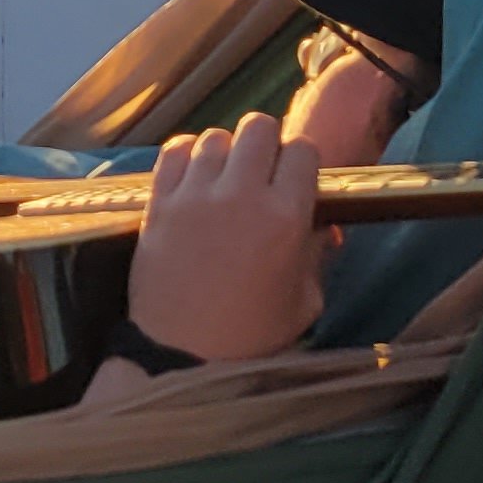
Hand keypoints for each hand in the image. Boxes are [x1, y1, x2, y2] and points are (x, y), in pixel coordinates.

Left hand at [124, 112, 327, 362]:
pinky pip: (175, 150)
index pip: (303, 150)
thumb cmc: (252, 336)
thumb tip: (324, 226)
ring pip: (217, 135)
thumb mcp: (305, 302)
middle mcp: (241, 195)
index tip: (296, 181)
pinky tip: (194, 179)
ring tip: (225, 180)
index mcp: (286, 217)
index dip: (302, 163)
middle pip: (260, 126)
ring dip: (227, 152)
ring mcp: (195, 194)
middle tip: (262, 174)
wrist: (182, 355)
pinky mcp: (159, 201)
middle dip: (267, 144)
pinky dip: (187, 156)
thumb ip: (317, 255)